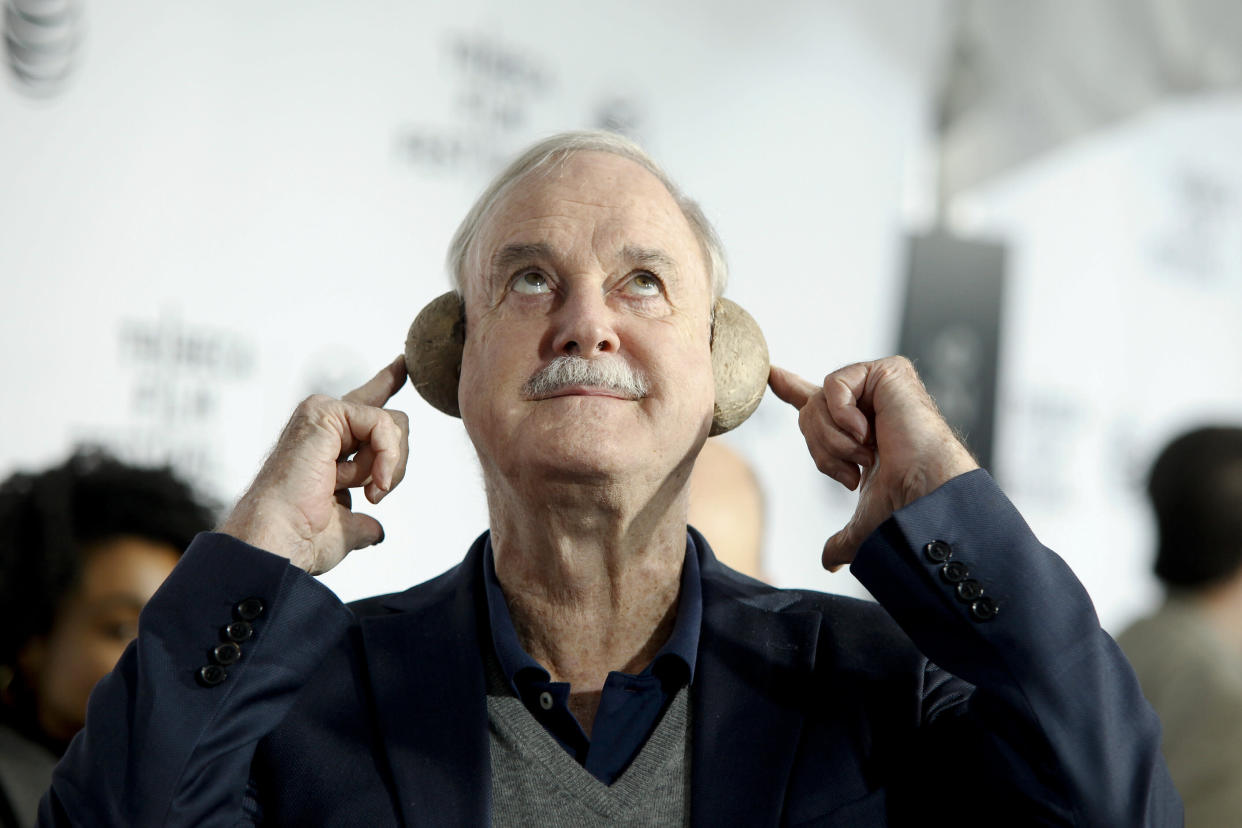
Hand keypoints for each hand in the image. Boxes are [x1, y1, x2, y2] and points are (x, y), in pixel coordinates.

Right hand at [219, 356, 410, 573]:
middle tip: (375, 495)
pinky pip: (381, 423)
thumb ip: (362, 522)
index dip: (386, 382)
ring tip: (367, 492)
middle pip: (394, 422)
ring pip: (392, 423)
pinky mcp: (322, 412)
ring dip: (390, 465)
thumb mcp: (345, 527)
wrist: (279, 541)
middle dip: (397, 464)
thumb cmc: (301, 538)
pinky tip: (373, 484)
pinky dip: (386, 456)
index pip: (365, 407)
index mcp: (329, 445)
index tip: (402, 363)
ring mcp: (321, 414)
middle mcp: (324, 424)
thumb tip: (376, 532)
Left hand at [769, 357, 977, 569]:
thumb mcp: (861, 523)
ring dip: (835, 439)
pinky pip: (835, 384)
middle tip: (854, 469)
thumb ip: (841, 538)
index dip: (791, 389)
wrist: (925, 494)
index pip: (817, 406)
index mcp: (859, 431)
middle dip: (822, 449)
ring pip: (818, 401)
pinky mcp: (888, 371)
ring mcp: (878, 386)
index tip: (772, 375)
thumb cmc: (904, 506)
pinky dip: (844, 415)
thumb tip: (829, 562)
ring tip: (867, 453)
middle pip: (808, 412)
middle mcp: (868, 405)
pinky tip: (868, 432)